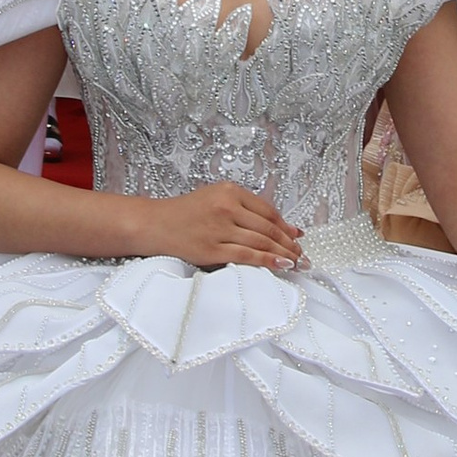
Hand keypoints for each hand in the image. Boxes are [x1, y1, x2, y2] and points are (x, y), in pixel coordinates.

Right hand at [151, 183, 304, 270]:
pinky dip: (267, 260)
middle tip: (302, 254)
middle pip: (267, 227)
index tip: (297, 237)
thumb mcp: (215, 199)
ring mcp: (219, 228)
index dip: (286, 226)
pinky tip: (281, 264)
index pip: (267, 210)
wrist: (154, 224)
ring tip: (296, 262)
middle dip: (289, 242)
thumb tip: (282, 226)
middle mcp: (226, 207)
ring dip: (283, 253)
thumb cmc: (185, 213)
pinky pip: (246, 255)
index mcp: (229, 191)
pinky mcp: (212, 249)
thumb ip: (245, 210)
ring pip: (260, 242)